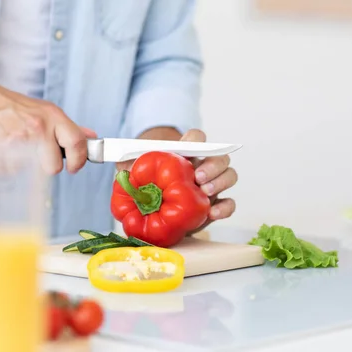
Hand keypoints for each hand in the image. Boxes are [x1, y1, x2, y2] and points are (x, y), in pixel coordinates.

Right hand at [0, 75, 94, 174]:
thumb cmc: (16, 107)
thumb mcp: (47, 111)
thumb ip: (70, 127)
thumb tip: (91, 137)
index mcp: (53, 116)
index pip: (77, 143)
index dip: (79, 160)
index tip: (74, 167)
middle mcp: (39, 126)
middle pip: (54, 166)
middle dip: (49, 166)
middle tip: (41, 155)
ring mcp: (19, 138)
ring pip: (33, 170)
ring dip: (28, 165)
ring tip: (21, 148)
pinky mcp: (1, 149)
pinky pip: (13, 170)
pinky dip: (11, 164)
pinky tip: (7, 149)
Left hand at [115, 127, 236, 230]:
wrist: (152, 205)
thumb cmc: (144, 182)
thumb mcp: (132, 172)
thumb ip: (128, 167)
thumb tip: (122, 167)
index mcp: (184, 153)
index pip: (197, 138)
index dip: (196, 141)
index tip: (187, 153)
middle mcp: (202, 166)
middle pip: (219, 157)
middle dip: (213, 165)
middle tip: (198, 178)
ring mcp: (211, 185)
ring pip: (229, 176)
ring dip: (221, 182)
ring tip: (205, 192)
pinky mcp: (213, 205)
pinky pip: (229, 203)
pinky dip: (225, 207)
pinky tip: (213, 213)